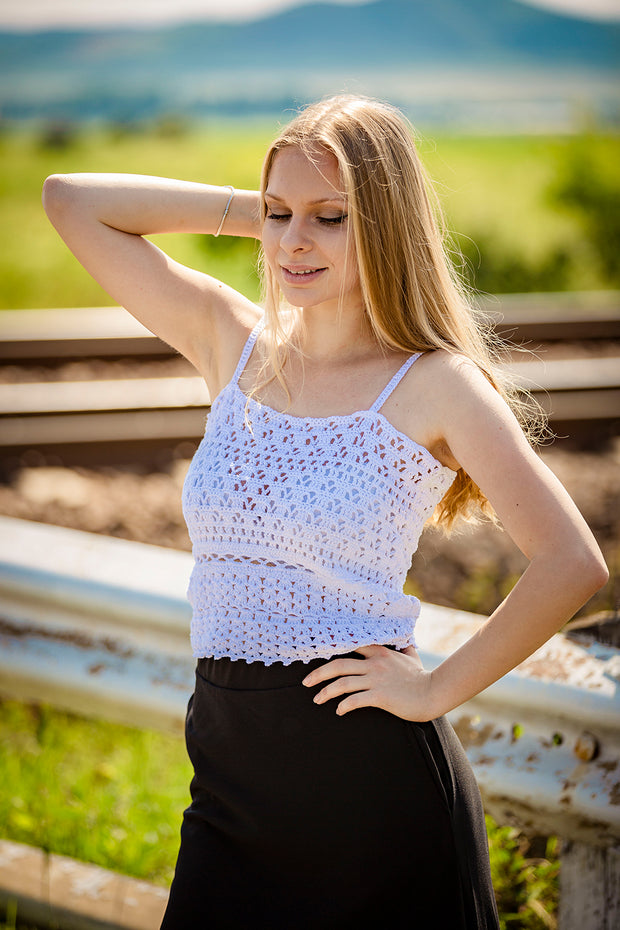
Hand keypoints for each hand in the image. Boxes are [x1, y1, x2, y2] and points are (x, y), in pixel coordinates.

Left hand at [301, 644, 435, 720]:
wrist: (432, 692)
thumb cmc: (420, 676)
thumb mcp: (409, 654)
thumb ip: (400, 646)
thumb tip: (401, 639)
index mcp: (378, 651)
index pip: (348, 646)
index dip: (329, 651)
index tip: (315, 656)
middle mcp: (374, 663)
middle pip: (338, 665)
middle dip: (318, 674)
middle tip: (306, 682)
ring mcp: (376, 679)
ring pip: (342, 684)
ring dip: (326, 692)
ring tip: (317, 699)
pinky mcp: (380, 696)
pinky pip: (355, 700)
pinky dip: (343, 706)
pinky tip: (339, 711)